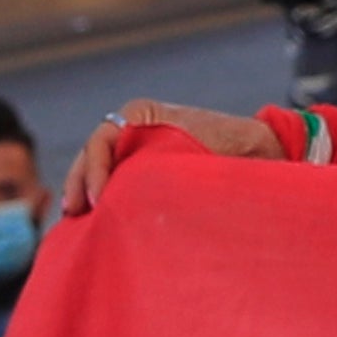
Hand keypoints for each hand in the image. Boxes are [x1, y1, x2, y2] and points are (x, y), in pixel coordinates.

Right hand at [57, 98, 272, 216]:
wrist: (262, 153)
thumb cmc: (240, 147)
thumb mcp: (209, 152)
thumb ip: (179, 165)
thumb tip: (147, 192)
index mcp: (145, 114)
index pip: (104, 138)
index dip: (95, 169)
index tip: (99, 199)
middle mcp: (135, 128)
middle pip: (92, 154)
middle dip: (79, 184)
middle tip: (74, 213)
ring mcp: (135, 150)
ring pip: (96, 169)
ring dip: (84, 194)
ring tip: (76, 221)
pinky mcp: (141, 172)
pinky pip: (113, 182)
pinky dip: (100, 201)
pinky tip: (93, 222)